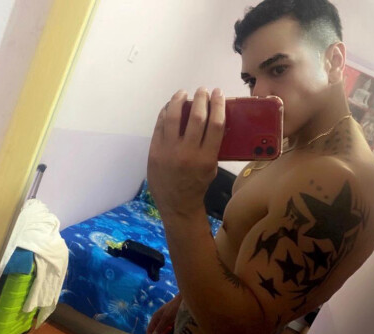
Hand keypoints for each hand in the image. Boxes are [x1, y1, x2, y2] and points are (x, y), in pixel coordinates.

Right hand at [146, 296, 181, 333]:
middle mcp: (159, 318)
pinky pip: (167, 328)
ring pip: (161, 330)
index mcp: (155, 317)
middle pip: (155, 331)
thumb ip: (160, 327)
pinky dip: (167, 333)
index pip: (149, 330)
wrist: (184, 299)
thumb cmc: (175, 307)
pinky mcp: (171, 319)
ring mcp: (165, 319)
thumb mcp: (167, 318)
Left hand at [147, 87, 225, 218]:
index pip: (216, 124)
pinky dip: (165, 112)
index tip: (219, 93)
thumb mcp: (211, 167)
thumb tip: (214, 120)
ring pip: (173, 117)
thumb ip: (212, 146)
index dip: (218, 104)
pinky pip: (160, 125)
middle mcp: (188, 152)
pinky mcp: (155, 151)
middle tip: (203, 90)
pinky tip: (170, 106)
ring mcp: (169, 151)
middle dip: (201, 98)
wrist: (177, 203)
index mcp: (207, 157)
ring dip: (179, 100)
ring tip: (183, 93)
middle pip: (197, 116)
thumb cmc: (197, 185)